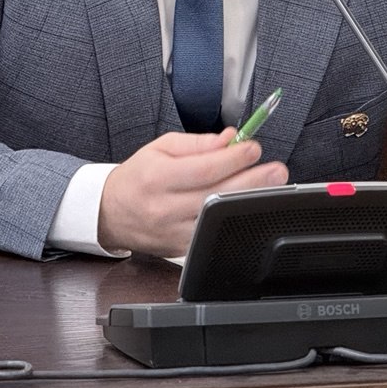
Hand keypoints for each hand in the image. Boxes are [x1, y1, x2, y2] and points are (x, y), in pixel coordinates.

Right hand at [98, 128, 288, 256]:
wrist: (110, 212)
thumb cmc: (138, 177)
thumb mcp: (160, 148)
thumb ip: (197, 143)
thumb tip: (229, 139)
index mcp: (158, 177)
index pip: (203, 169)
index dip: (233, 159)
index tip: (253, 148)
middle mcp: (165, 207)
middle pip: (216, 194)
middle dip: (252, 181)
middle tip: (276, 170)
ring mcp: (173, 232)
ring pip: (218, 218)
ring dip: (248, 201)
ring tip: (271, 187)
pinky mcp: (180, 248)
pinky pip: (212, 235)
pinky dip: (233, 222)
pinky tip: (249, 210)